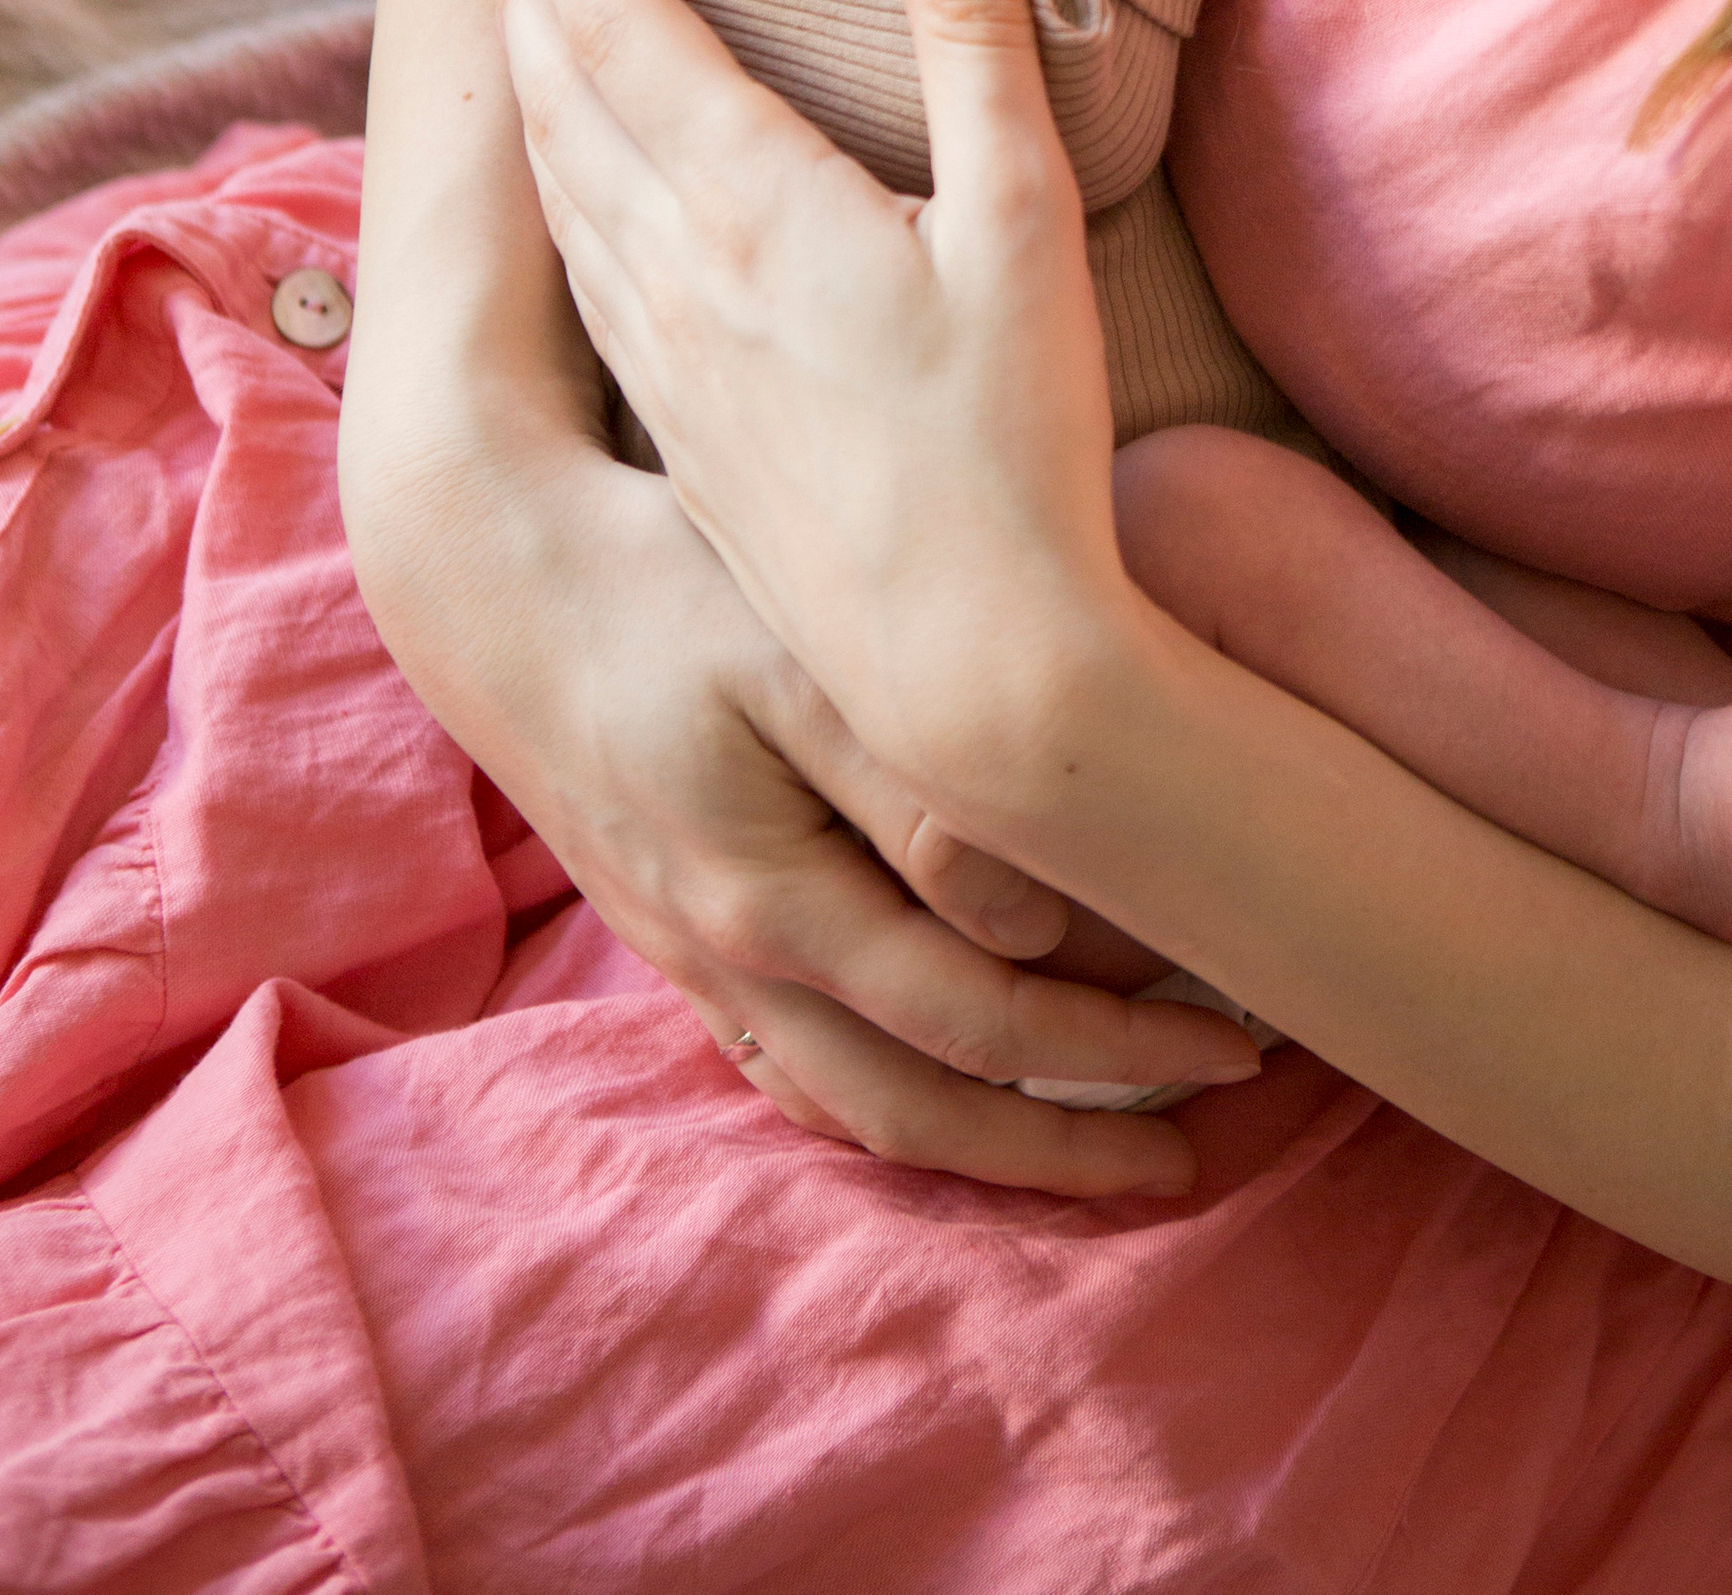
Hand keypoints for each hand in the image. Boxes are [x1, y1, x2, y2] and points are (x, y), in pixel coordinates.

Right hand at [396, 435, 1257, 1186]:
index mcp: (774, 900)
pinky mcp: (679, 935)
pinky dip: (884, 1106)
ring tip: (1104, 1153)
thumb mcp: (794, 653)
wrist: (496, 578)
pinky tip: (952, 1101)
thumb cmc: (666, 585)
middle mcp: (735, 959)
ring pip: (855, 1109)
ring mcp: (697, 959)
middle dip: (1070, 1148)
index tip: (1234, 1042)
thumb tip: (1034, 921)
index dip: (1116, 1056)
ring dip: (984, 1149)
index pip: (982, 1026)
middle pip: (924, 1110)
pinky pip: (794, 1071)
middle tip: (1200, 1152)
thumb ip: (913, 787)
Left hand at [482, 0, 1220, 979]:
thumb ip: (975, 36)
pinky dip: (555, 192)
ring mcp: (668, 358)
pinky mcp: (678, 428)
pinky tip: (566, 196)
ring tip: (514, 21)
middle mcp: (681, 271)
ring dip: (530, 86)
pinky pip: (583, 271)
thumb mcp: (1027, 218)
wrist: (964, 662)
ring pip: (562, 188)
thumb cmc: (1015, 441)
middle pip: (571, 98)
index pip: (625, 29)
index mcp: (754, 202)